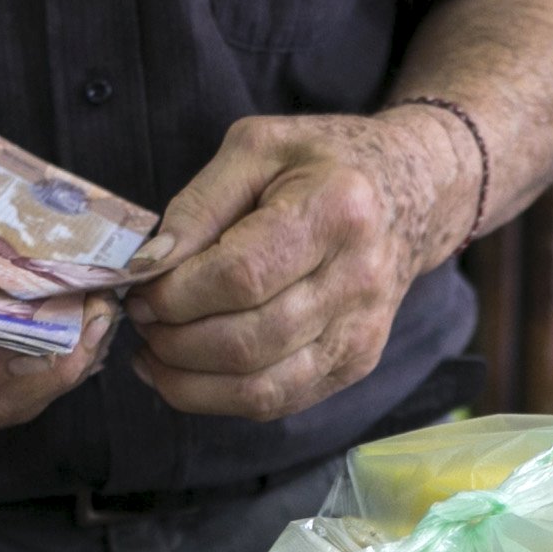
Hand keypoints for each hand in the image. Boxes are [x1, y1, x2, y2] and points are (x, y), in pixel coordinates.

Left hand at [127, 110, 475, 421]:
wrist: (410, 194)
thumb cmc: (324, 164)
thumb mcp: (256, 149)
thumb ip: (198, 205)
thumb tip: (149, 266)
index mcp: (335, 212)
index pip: (241, 277)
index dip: (177, 294)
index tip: (142, 287)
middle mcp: (357, 281)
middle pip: (247, 341)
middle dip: (175, 340)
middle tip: (142, 319)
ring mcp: (361, 332)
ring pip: (259, 388)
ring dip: (188, 380)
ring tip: (153, 351)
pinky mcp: (355, 364)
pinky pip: (276, 402)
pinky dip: (217, 398)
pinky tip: (184, 373)